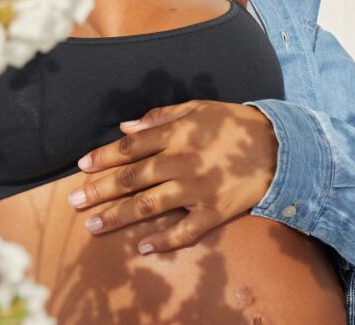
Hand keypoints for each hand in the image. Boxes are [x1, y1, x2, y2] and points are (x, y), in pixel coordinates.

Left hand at [67, 99, 277, 254]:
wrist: (280, 147)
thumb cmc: (233, 124)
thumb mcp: (198, 108)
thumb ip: (160, 117)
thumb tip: (126, 128)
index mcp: (177, 134)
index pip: (130, 148)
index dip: (103, 157)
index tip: (81, 167)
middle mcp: (182, 162)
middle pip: (132, 179)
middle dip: (100, 191)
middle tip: (74, 202)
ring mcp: (198, 189)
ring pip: (150, 205)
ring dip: (118, 216)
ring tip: (93, 226)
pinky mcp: (215, 211)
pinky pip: (185, 230)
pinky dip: (163, 240)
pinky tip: (142, 247)